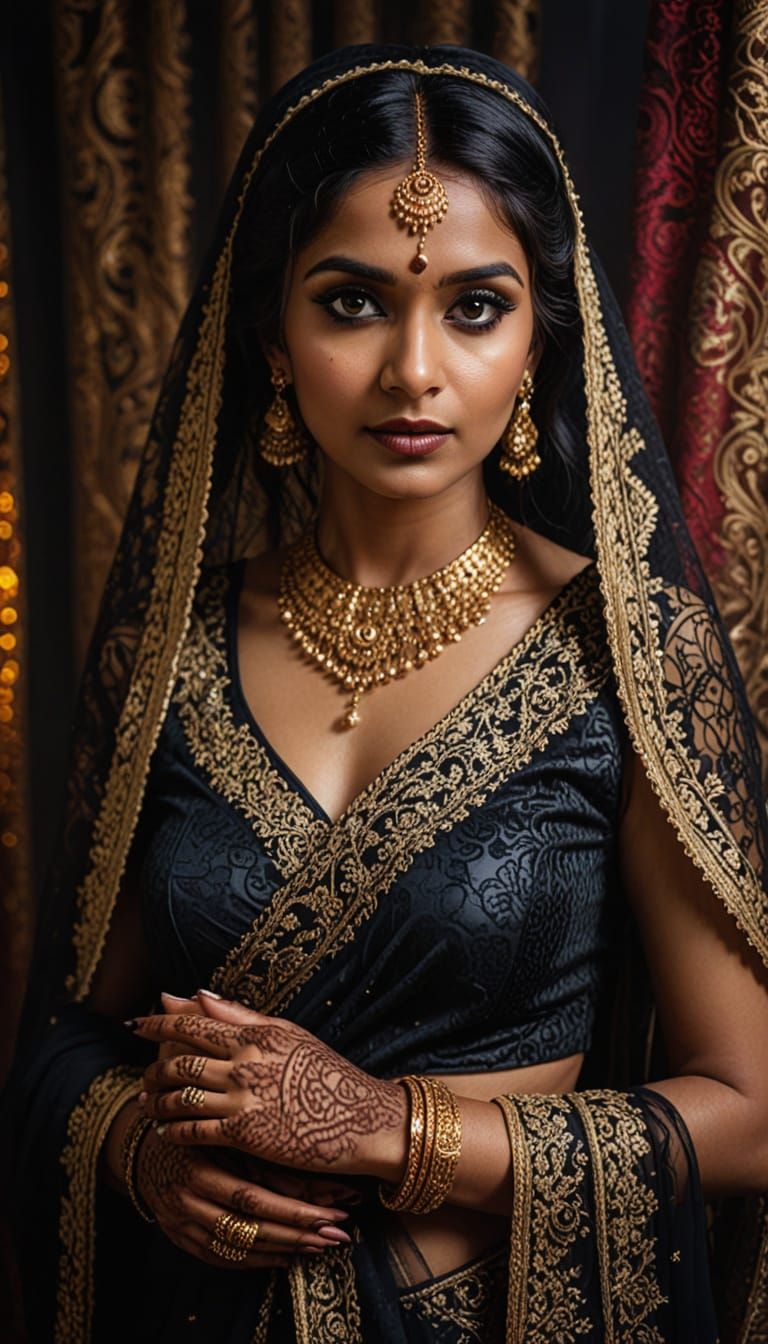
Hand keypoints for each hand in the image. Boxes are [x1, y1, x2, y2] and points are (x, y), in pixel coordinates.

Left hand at [131, 1000, 407, 1177]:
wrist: (362, 1118)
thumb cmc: (327, 1073)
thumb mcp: (288, 1033)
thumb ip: (241, 1014)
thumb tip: (197, 992)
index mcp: (254, 1033)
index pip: (193, 1023)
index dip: (158, 1023)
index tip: (136, 1023)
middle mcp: (244, 1062)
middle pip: (180, 1060)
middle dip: (153, 1066)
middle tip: (142, 1073)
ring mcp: (243, 1099)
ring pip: (181, 1096)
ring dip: (157, 1099)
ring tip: (145, 1103)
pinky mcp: (245, 1134)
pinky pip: (194, 1130)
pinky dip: (172, 1129)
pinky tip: (163, 1132)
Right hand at [134, 1120, 352, 1269]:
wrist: (142, 1147)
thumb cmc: (197, 1131)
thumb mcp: (227, 1135)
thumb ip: (265, 1159)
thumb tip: (320, 1185)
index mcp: (199, 1169)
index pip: (252, 1198)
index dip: (295, 1210)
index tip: (335, 1213)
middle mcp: (186, 1201)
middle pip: (248, 1227)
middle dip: (297, 1234)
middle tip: (338, 1236)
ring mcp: (180, 1224)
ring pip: (237, 1247)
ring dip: (282, 1249)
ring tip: (318, 1247)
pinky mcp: (178, 1238)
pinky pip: (221, 1258)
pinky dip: (255, 1261)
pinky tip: (284, 1257)